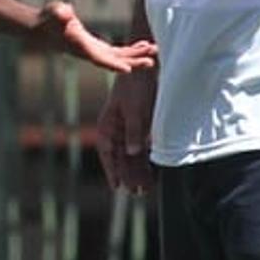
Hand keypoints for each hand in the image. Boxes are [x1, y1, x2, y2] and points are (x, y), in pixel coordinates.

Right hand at [29, 1, 157, 74]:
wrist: (42, 28)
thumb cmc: (48, 19)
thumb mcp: (54, 12)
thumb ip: (59, 13)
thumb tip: (66, 12)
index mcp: (80, 47)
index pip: (98, 58)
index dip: (112, 65)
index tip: (127, 71)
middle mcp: (89, 53)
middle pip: (114, 61)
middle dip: (133, 62)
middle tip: (151, 61)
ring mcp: (94, 51)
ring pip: (119, 57)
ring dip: (136, 56)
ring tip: (154, 51)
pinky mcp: (97, 47)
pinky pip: (118, 52)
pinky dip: (131, 50)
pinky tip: (145, 46)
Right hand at [93, 69, 157, 194]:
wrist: (147, 67)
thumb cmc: (135, 85)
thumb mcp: (135, 108)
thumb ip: (134, 131)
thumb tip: (133, 152)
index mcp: (108, 125)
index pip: (107, 153)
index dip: (112, 170)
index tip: (117, 186)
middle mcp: (117, 130)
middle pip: (120, 158)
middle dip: (128, 175)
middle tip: (136, 192)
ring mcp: (130, 129)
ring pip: (132, 156)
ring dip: (138, 171)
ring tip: (145, 188)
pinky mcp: (143, 127)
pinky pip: (143, 149)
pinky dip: (147, 160)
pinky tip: (152, 172)